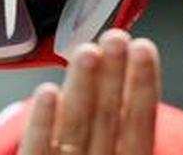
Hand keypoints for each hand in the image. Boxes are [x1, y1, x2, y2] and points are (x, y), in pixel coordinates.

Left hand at [17, 31, 159, 154]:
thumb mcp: (113, 151)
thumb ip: (121, 129)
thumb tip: (120, 81)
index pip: (138, 126)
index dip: (142, 87)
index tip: (144, 48)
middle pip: (106, 119)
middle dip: (112, 76)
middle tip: (116, 38)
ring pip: (75, 127)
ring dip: (82, 87)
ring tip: (87, 51)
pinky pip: (38, 150)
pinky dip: (42, 122)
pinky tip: (47, 92)